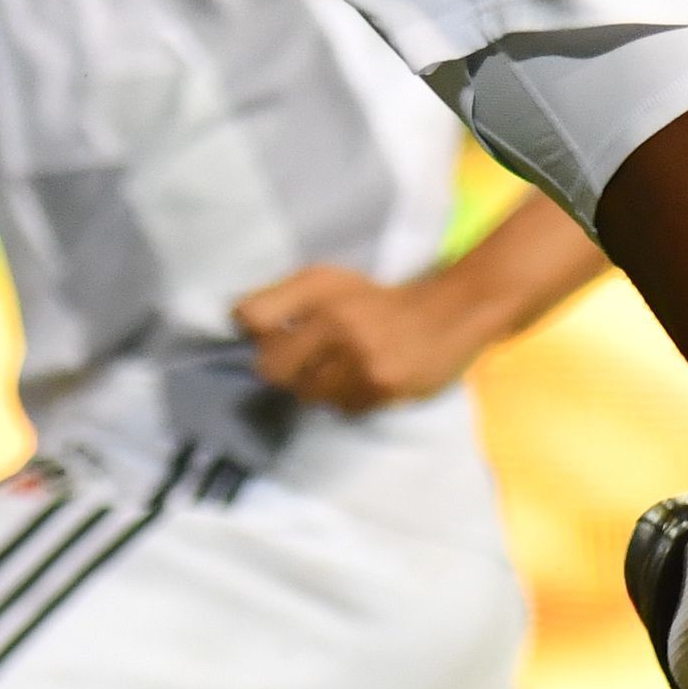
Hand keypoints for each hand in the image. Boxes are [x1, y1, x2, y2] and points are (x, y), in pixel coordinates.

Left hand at [236, 263, 494, 410]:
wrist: (449, 314)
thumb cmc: (378, 299)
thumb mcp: (329, 281)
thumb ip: (282, 298)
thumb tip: (238, 323)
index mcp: (319, 289)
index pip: (252, 317)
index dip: (255, 332)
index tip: (269, 336)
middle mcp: (336, 322)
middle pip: (271, 367)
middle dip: (282, 369)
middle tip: (303, 363)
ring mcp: (359, 359)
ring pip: (307, 393)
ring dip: (317, 388)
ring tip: (339, 371)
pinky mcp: (381, 387)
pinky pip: (341, 408)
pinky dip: (346, 400)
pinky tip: (362, 381)